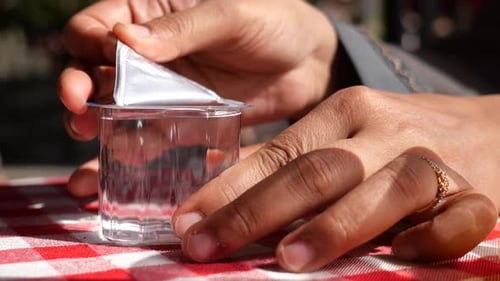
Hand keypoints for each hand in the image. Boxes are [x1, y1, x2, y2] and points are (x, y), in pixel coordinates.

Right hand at [58, 0, 335, 195]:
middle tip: (78, 109)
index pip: (98, 24)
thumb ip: (182, 28)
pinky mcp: (181, 119)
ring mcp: (163, 89)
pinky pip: (149, 136)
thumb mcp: (230, 15)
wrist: (308, 63)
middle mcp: (149, 53)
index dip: (87, 42)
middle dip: (79, 88)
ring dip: (94, 125)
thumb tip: (124, 40)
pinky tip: (121, 162)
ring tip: (86, 138)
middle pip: (94, 69)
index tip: (99, 61)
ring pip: (114, 107)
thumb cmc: (272, 22)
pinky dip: (131, 150)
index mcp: (151, 12)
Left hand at [172, 86, 499, 271]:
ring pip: (380, 189)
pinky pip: (458, 217)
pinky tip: (403, 257)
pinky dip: (433, 238)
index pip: (277, 152)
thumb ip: (294, 160)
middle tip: (209, 247)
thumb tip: (225, 188)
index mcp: (344, 112)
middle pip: (315, 170)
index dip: (228, 190)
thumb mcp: (345, 135)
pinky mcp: (475, 192)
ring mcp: (429, 160)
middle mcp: (382, 130)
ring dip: (332, 226)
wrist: (488, 132)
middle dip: (256, 213)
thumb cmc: (398, 138)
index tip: (188, 223)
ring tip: (285, 260)